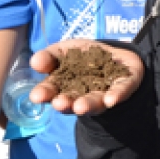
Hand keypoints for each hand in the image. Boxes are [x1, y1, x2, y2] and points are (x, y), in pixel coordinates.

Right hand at [29, 39, 143, 115]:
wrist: (116, 55)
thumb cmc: (84, 56)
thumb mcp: (64, 50)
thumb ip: (50, 56)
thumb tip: (35, 62)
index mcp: (66, 87)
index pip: (53, 91)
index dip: (46, 93)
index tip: (37, 96)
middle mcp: (84, 95)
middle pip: (74, 101)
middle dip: (66, 103)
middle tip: (59, 104)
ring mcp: (104, 93)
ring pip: (96, 101)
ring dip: (88, 104)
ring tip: (80, 107)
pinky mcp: (125, 87)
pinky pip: (121, 92)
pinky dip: (116, 95)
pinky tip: (111, 100)